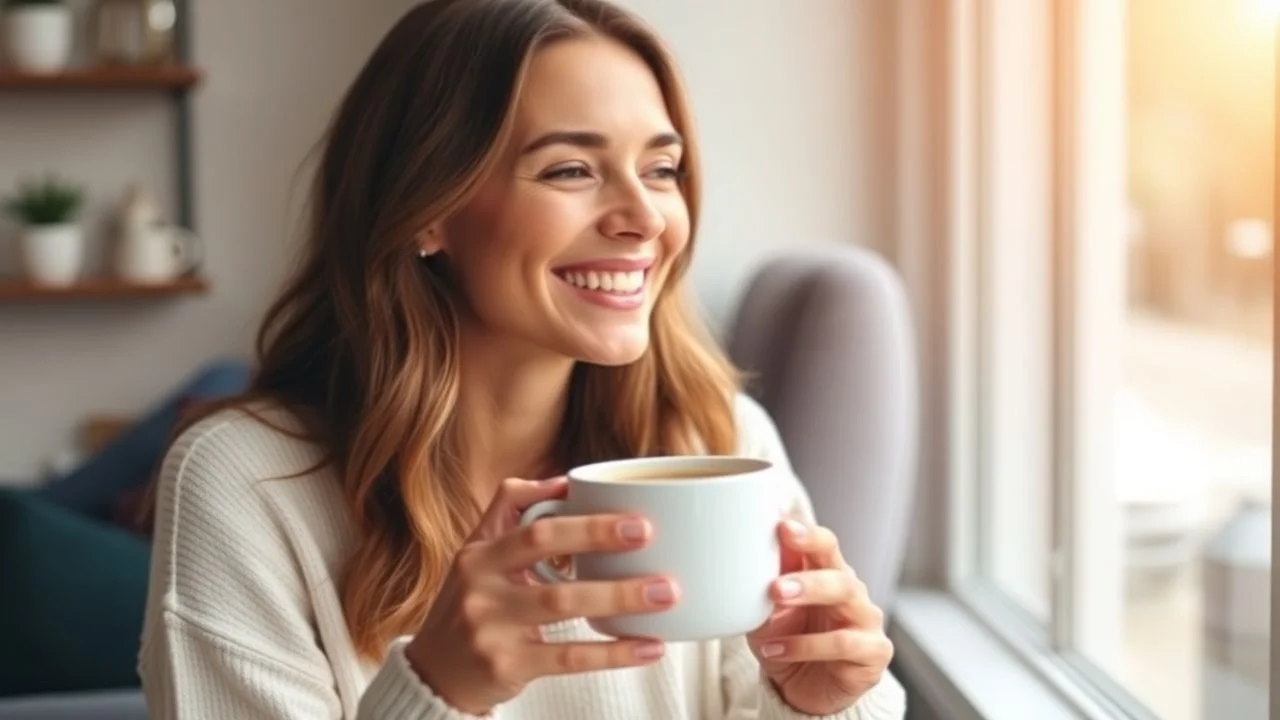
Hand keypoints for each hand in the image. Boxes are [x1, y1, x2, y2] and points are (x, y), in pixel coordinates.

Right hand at [405, 477, 679, 714]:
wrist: (435, 673)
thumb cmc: (472, 605)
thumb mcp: (477, 555)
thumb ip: (511, 513)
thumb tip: (564, 482)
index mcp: (479, 552)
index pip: (531, 523)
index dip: (581, 517)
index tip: (632, 515)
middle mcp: (479, 584)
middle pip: (544, 550)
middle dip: (600, 538)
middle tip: (650, 536)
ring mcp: (490, 626)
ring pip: (563, 603)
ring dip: (620, 597)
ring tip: (665, 594)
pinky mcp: (507, 665)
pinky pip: (569, 658)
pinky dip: (614, 653)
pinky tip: (649, 646)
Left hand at [746, 520, 893, 715]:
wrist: (804, 691)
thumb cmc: (788, 641)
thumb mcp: (770, 611)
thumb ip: (768, 582)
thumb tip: (751, 550)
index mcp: (827, 572)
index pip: (824, 545)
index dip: (806, 536)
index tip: (781, 527)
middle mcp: (851, 591)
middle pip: (838, 571)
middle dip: (806, 575)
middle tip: (775, 585)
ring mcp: (866, 619)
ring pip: (846, 598)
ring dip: (809, 601)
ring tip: (774, 605)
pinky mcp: (874, 651)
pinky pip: (843, 643)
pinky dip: (805, 646)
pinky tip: (776, 650)